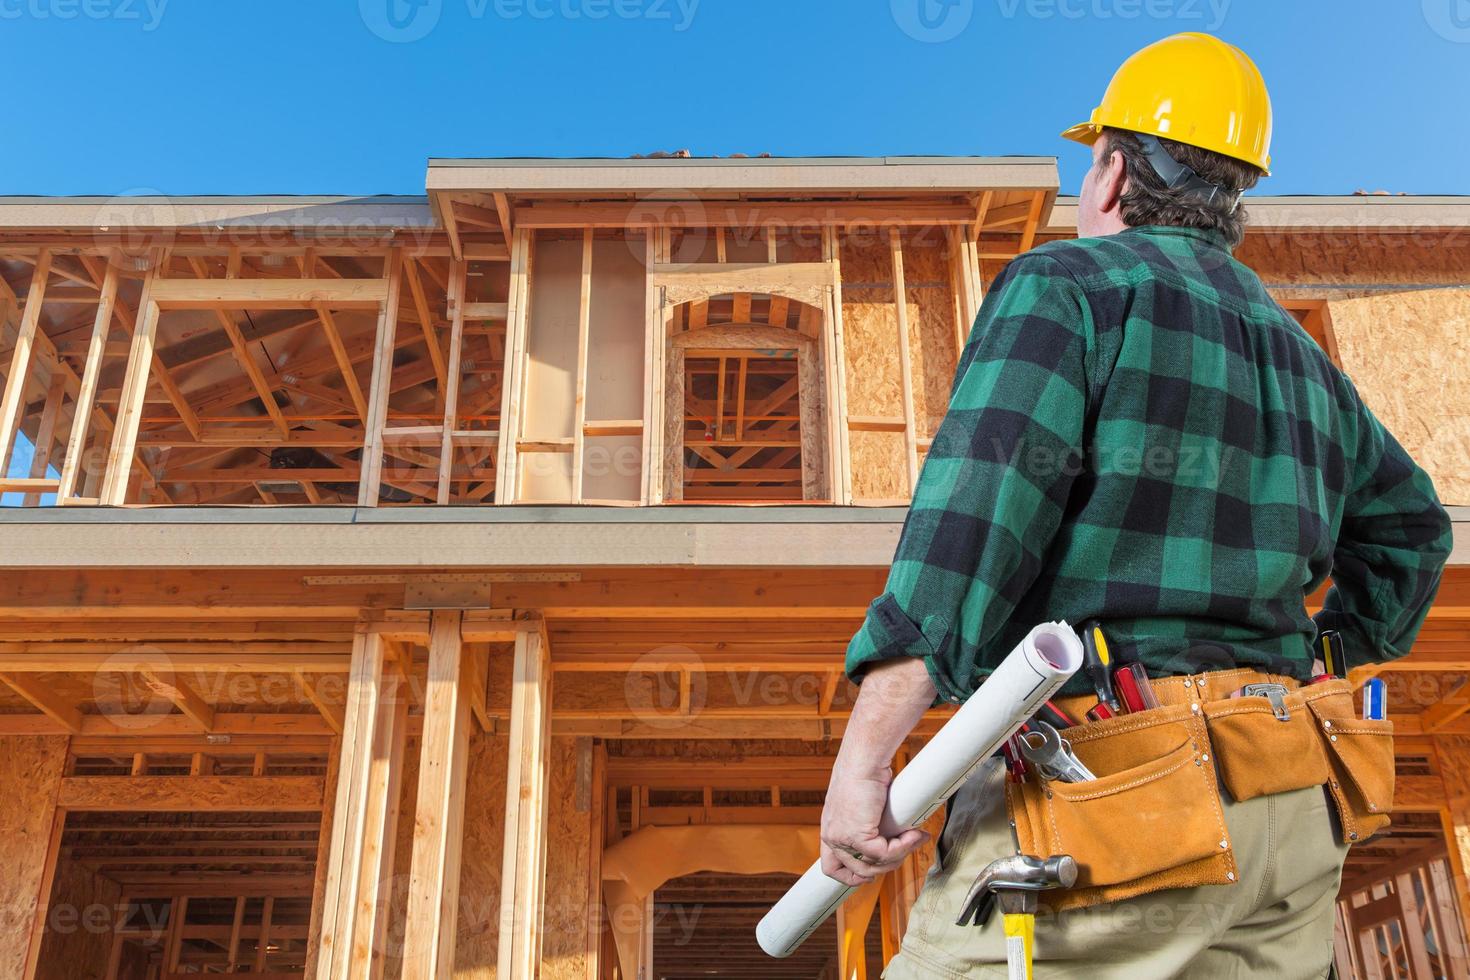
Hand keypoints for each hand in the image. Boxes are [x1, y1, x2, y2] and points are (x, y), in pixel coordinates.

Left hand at [819, 761, 930, 885]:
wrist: (864, 759)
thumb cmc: (865, 773)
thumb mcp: (863, 804)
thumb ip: (870, 823)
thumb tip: (894, 837)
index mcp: (831, 830)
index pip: (832, 868)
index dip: (853, 876)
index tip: (873, 873)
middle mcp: (832, 836)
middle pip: (858, 872)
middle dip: (886, 866)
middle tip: (905, 848)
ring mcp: (841, 838)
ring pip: (873, 865)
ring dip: (898, 856)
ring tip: (913, 839)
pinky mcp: (856, 835)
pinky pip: (883, 853)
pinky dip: (902, 848)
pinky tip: (913, 835)